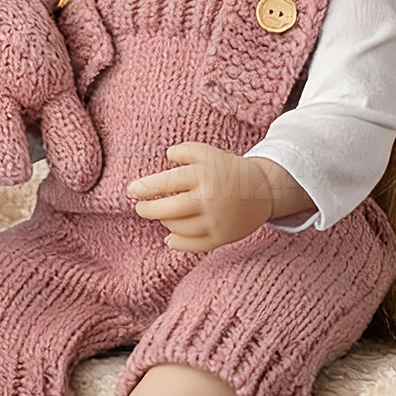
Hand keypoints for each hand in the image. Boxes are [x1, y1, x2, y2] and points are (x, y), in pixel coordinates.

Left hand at [126, 142, 279, 252]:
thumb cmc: (228, 168)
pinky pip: (193, 245)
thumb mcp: (208, 152)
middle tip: (139, 208)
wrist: (263, 189)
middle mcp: (209, 200)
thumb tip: (166, 156)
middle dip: (148, 209)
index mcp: (203, 176)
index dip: (144, 188)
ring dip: (164, 221)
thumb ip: (184, 150)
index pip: (166, 183)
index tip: (131, 191)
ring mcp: (216, 221)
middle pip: (168, 211)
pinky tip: (169, 238)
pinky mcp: (222, 237)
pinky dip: (177, 243)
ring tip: (162, 215)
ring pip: (178, 228)